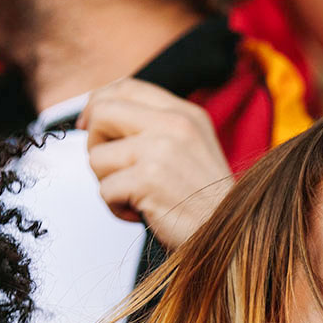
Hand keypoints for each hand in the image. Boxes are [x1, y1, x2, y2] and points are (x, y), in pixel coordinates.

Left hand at [80, 77, 234, 249]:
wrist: (233, 235)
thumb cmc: (204, 201)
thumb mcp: (190, 148)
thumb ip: (154, 128)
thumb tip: (99, 118)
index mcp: (183, 113)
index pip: (125, 87)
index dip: (98, 104)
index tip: (89, 126)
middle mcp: (173, 124)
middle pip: (102, 113)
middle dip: (95, 144)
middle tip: (111, 169)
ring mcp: (160, 150)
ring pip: (96, 156)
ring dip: (107, 183)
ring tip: (135, 197)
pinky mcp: (148, 180)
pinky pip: (104, 190)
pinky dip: (116, 208)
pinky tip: (140, 213)